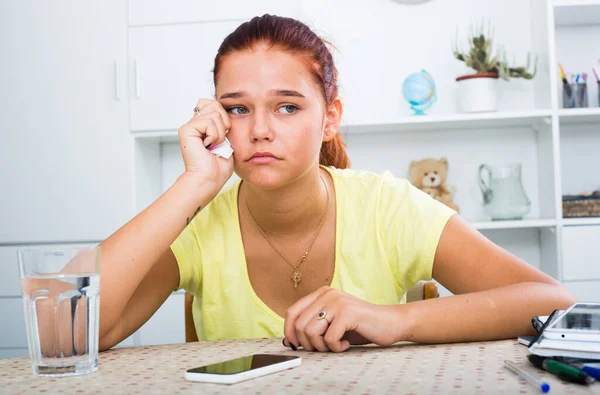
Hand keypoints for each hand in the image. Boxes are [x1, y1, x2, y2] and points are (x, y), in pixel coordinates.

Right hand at [178, 99, 233, 188]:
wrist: (209, 179)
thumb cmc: (218, 168)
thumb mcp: (227, 141)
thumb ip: (224, 126)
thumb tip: (224, 111)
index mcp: (203, 126)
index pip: (214, 105)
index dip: (224, 116)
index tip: (224, 134)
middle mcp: (194, 124)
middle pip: (214, 104)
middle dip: (224, 123)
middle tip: (219, 141)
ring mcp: (189, 126)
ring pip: (214, 114)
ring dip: (220, 134)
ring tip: (213, 146)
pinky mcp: (186, 129)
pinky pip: (209, 122)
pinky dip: (214, 136)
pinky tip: (207, 146)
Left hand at [283, 286, 401, 352]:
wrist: (390, 323)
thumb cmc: (360, 327)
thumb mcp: (332, 324)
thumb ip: (312, 327)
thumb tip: (288, 341)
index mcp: (321, 293)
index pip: (292, 312)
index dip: (289, 332)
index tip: (296, 345)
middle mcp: (327, 294)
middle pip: (299, 325)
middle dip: (308, 344)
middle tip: (324, 348)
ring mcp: (337, 302)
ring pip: (311, 332)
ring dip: (322, 347)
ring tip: (335, 346)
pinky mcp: (348, 313)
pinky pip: (329, 338)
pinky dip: (336, 348)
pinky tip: (346, 344)